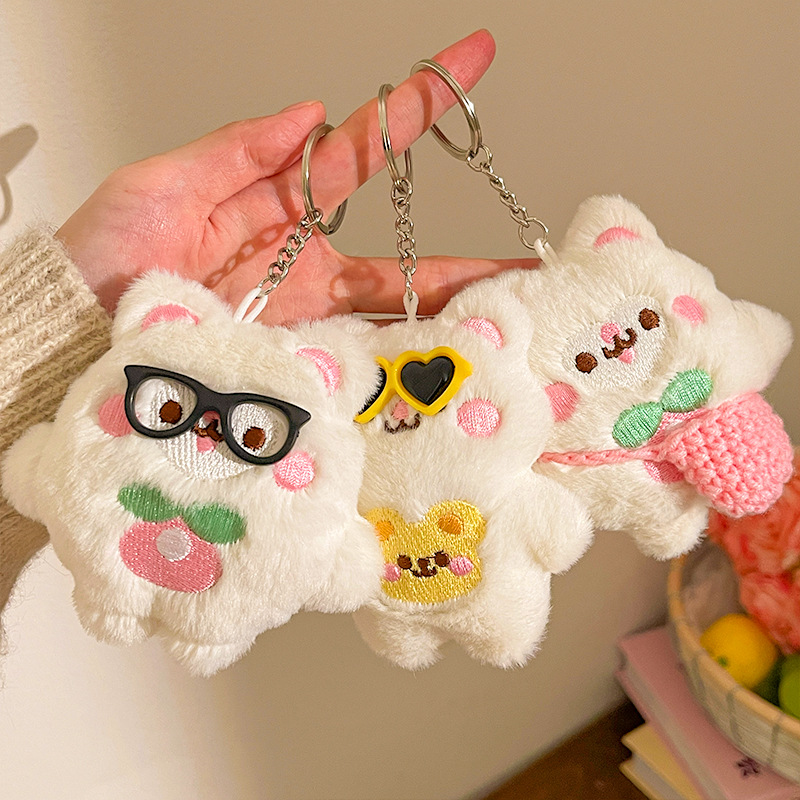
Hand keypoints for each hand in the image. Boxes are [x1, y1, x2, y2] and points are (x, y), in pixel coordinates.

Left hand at [56, 30, 535, 323]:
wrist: (74, 333)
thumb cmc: (102, 256)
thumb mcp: (164, 183)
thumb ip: (239, 150)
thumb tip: (313, 115)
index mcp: (274, 201)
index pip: (359, 150)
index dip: (414, 110)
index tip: (468, 66)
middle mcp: (300, 260)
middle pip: (399, 253)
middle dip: (465, 257)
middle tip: (526, 263)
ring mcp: (300, 313)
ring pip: (388, 311)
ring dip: (447, 313)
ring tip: (507, 319)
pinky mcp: (288, 356)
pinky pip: (354, 350)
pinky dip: (399, 353)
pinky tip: (443, 357)